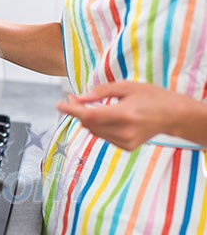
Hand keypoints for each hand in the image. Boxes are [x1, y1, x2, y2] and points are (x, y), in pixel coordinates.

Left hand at [56, 82, 187, 150]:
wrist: (174, 115)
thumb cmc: (150, 96)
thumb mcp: (126, 87)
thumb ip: (101, 92)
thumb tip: (79, 98)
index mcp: (125, 114)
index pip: (90, 115)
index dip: (72, 110)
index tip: (59, 104)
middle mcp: (125, 132)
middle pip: (89, 124)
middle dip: (77, 111)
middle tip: (72, 98)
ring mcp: (126, 142)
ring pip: (94, 131)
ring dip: (86, 118)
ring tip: (86, 104)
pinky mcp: (126, 147)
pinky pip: (103, 136)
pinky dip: (98, 126)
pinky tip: (103, 116)